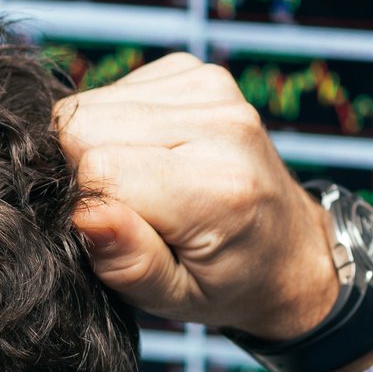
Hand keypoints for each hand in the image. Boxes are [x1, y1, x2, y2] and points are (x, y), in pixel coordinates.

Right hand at [55, 53, 338, 343]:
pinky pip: (115, 89)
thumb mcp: (172, 298)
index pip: (99, 167)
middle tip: (126, 208)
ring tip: (145, 184)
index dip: (85, 202)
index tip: (111, 230)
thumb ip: (128, 262)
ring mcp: (212, 89)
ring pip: (92, 103)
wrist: (289, 250)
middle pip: (85, 124)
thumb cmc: (226, 282)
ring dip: (100, 145)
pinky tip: (153, 156)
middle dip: (85, 168)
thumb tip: (83, 212)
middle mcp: (222, 125)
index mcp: (218, 189)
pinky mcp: (198, 72)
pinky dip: (118, 125)